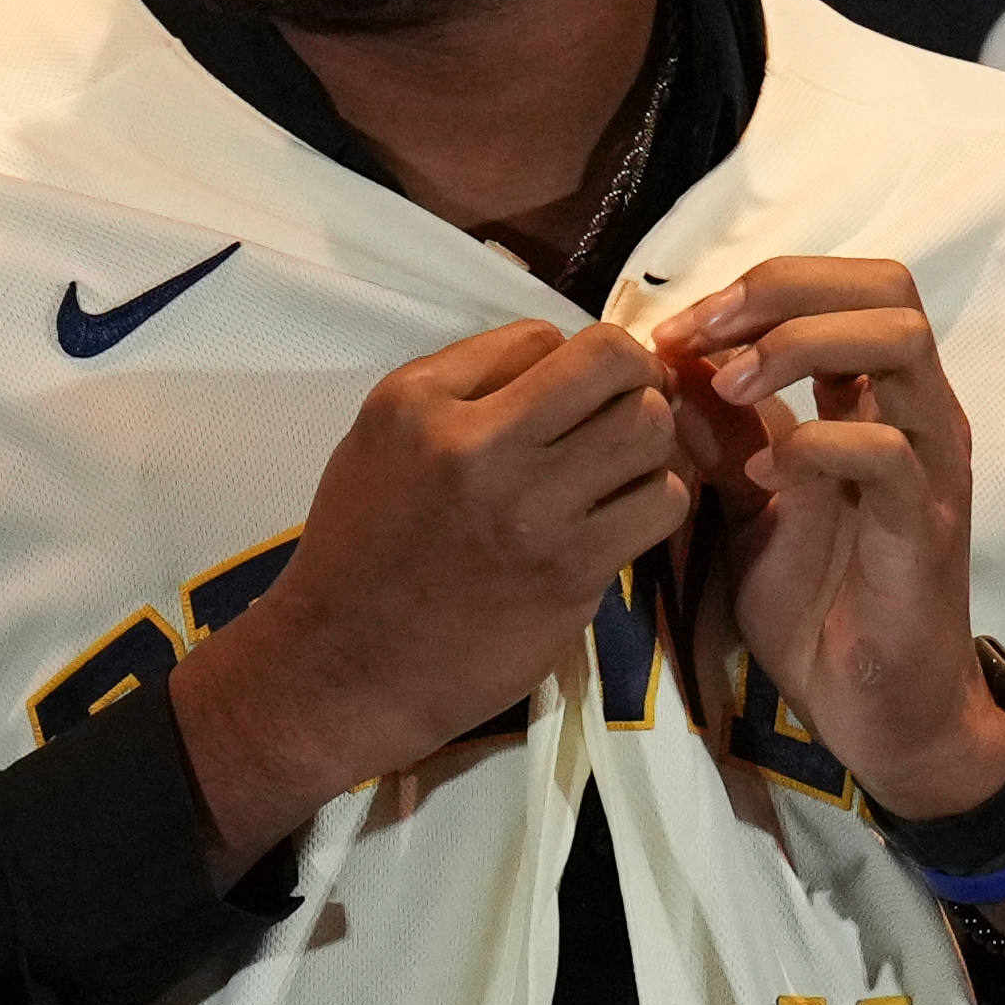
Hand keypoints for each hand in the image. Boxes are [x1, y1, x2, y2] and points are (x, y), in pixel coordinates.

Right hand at [173, 319, 693, 866]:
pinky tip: (625, 515)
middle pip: (615, 367)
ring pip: (650, 432)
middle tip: (624, 411)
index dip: (567, 360)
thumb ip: (462, 386)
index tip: (564, 396)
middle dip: (635, 382)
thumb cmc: (363, 549)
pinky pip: (659, 505)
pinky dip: (656, 500)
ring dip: (652, 442)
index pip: (543, 335)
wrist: (346, 669)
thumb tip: (559, 357)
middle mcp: (477, 446)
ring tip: (625, 466)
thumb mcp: (381, 438)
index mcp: (422, 403)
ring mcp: (530, 513)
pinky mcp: (570, 573)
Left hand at [654, 257, 1004, 817]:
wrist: (875, 712)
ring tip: (727, 390)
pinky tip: (764, 479)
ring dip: (798, 347)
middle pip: (886, 288)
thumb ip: (720, 436)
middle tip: (703, 338)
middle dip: (782, 293)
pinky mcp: (926, 528)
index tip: (679, 331)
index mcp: (880, 399)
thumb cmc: (820, 606)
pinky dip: (819, 444)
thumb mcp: (747, 506)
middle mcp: (919, 414)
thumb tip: (664, 366)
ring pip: (900, 343)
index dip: (762, 286)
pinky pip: (890, 452)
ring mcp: (932, 466)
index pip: (850, 284)